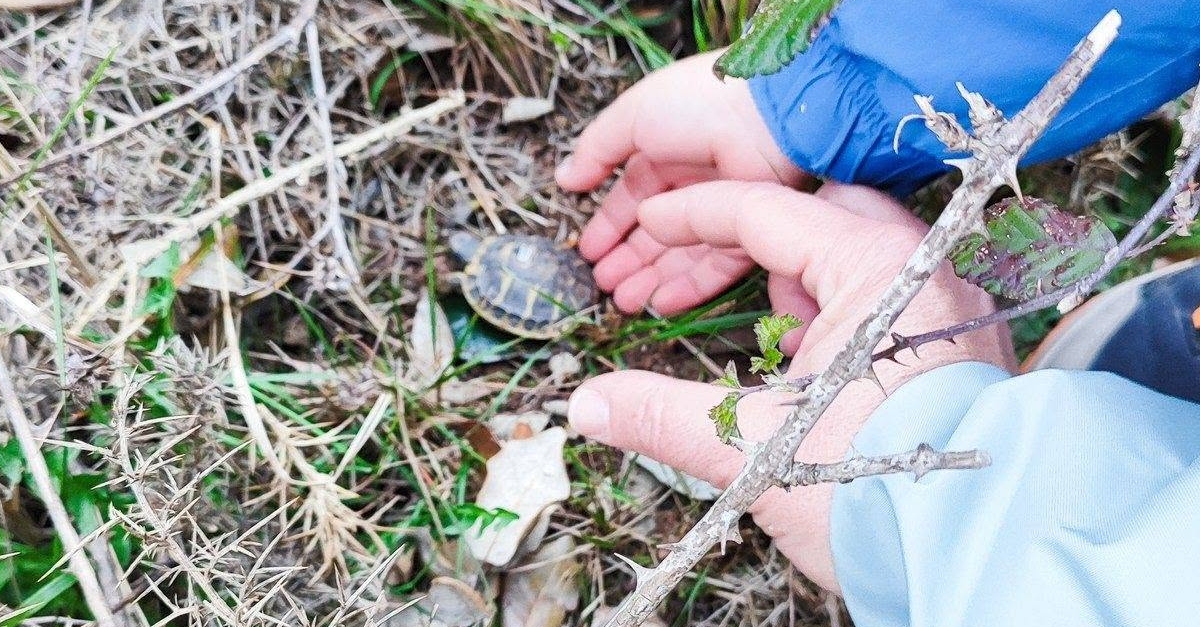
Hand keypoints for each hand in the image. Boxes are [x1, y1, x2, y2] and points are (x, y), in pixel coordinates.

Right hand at [556, 51, 803, 313]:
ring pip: (682, 254)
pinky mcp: (752, 232)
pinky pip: (717, 267)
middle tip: (602, 287)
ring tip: (623, 302)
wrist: (771, 114)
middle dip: (627, 259)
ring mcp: (723, 207)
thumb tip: (564, 179)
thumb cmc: (698, 104)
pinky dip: (689, 287)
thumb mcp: (632, 117)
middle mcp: (694, 181)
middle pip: (655, 231)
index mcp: (665, 150)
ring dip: (651, 278)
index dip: (608, 225)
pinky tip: (660, 304)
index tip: (588, 253)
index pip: (631, 196)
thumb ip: (595, 150)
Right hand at [567, 183, 1015, 591]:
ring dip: (809, 282)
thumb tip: (587, 405)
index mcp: (877, 269)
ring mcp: (956, 309)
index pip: (767, 211)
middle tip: (719, 278)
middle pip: (827, 214)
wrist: (979, 556)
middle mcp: (928, 272)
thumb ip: (660, 415)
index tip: (650, 222)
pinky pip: (899, 299)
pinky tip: (825, 370)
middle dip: (765, 241)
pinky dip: (849, 316)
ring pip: (867, 256)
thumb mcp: (751, 449)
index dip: (695, 217)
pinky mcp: (969, 349)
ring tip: (778, 343)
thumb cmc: (879, 497)